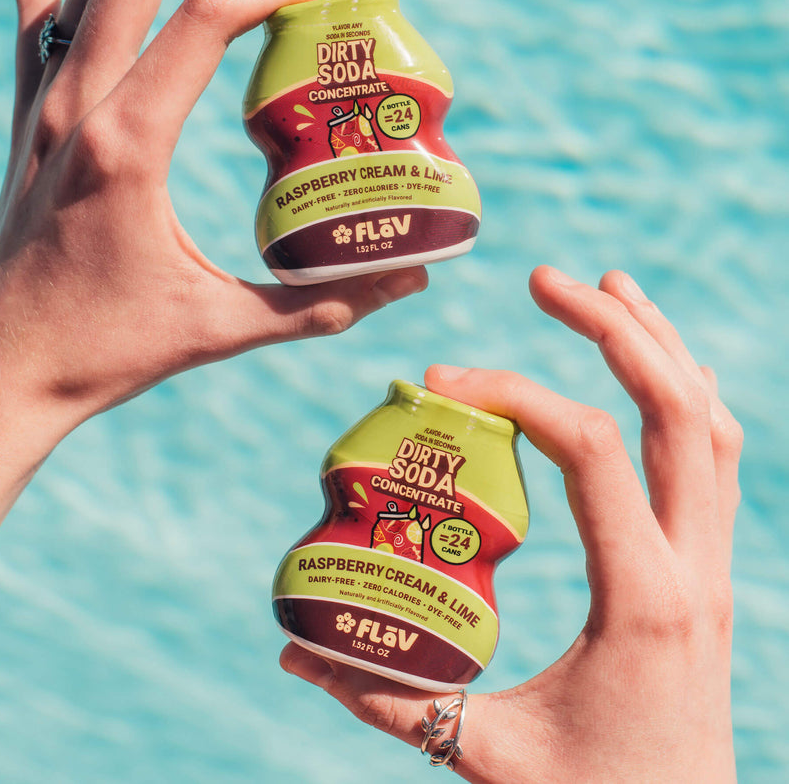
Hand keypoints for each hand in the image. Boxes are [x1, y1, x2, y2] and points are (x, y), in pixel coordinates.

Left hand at [0, 0, 425, 770]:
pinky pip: (31, 0)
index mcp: (126, 146)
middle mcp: (74, 102)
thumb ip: (324, 304)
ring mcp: (41, 100)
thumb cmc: (107, 353)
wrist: (6, 371)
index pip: (211, 15)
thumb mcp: (224, 329)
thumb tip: (410, 280)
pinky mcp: (27, 113)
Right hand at [281, 265, 741, 782]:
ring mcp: (716, 564)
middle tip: (546, 277)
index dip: (517, 394)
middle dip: (612, 325)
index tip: (445, 381)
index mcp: (644, 598)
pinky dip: (685, 393)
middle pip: (674, 406)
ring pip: (709, 421)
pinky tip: (654, 363)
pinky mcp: (713, 570)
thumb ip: (389, 698)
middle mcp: (696, 567)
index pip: (589, 450)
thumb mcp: (487, 753)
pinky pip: (714, 458)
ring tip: (610, 286)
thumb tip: (296, 651)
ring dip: (660, 343)